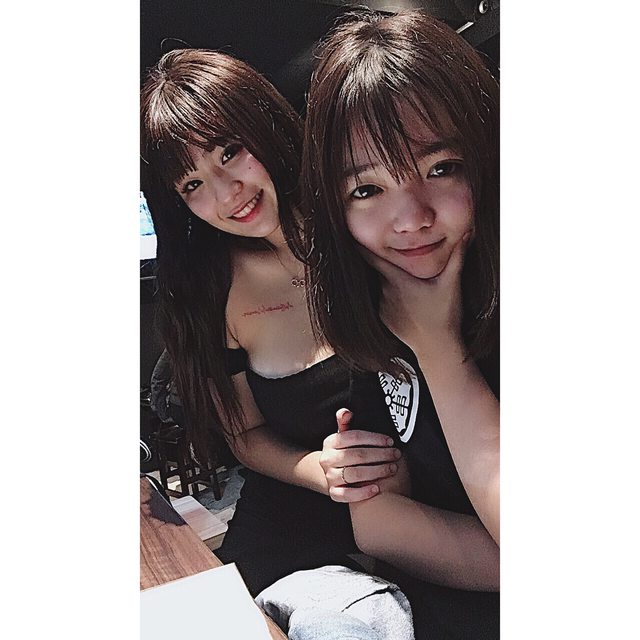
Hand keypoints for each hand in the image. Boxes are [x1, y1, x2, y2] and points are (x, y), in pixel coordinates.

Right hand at [319, 408, 401, 502]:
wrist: (331, 474)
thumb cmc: (344, 452)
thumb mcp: (343, 436)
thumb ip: (345, 423)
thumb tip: (346, 412)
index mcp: (330, 442)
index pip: (353, 436)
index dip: (374, 438)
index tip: (390, 441)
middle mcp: (327, 459)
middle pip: (357, 455)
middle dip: (380, 454)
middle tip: (396, 454)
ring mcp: (329, 476)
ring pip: (354, 474)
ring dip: (376, 471)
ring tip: (392, 468)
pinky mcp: (333, 493)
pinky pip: (347, 495)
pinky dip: (362, 492)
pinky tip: (377, 488)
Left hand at [368, 232, 470, 354]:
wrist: (436, 347)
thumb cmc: (444, 315)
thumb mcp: (451, 284)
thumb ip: (457, 257)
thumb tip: (466, 234)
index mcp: (397, 280)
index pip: (372, 258)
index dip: (362, 245)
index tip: (355, 235)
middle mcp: (385, 292)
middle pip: (380, 270)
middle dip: (387, 263)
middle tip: (399, 261)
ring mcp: (382, 306)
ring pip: (382, 286)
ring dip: (391, 283)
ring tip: (410, 288)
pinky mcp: (383, 318)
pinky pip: (383, 301)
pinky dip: (391, 298)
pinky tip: (408, 302)